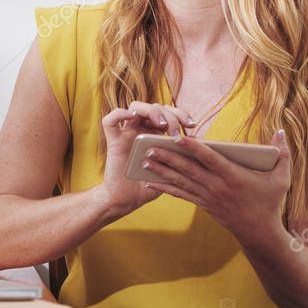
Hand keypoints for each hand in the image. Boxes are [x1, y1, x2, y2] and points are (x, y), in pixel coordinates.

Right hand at [97, 101, 195, 215]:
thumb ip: (181, 155)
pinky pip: (110, 121)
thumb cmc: (150, 185)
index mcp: (155, 132)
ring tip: (161, 125)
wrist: (128, 201)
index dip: (180, 114)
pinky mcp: (113, 142)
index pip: (168, 112)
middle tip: (175, 132)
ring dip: (150, 111)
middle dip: (168, 114)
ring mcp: (126, 134)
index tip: (192, 125)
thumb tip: (198, 140)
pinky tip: (131, 117)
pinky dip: (119, 114)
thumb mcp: (171, 169)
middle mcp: (141, 129)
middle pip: (154, 106)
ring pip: (135, 107)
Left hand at [140, 129, 290, 243]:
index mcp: (233, 177)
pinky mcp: (203, 205)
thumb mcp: (281, 179)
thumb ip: (282, 154)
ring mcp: (208, 197)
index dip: (194, 148)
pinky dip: (165, 187)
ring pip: (181, 181)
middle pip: (188, 169)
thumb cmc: (270, 203)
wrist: (259, 233)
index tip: (178, 137)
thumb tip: (283, 131)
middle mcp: (216, 186)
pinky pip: (181, 194)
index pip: (210, 159)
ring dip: (161, 170)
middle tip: (149, 146)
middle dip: (168, 157)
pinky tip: (150, 182)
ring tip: (144, 160)